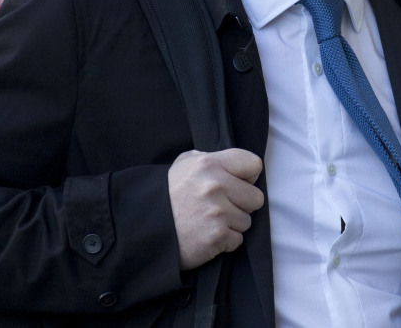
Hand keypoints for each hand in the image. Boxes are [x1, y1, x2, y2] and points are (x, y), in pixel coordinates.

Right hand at [168, 149, 263, 270]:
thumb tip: (232, 163)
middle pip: (256, 197)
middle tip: (221, 207)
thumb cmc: (168, 196)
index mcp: (208, 164)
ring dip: (232, 224)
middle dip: (242, 204)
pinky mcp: (216, 236)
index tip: (237, 184)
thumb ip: (208, 159)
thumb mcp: (183, 165)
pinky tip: (207, 235)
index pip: (253, 164)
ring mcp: (217, 212)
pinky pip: (237, 240)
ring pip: (247, 221)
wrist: (144, 229)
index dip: (248, 177)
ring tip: (209, 222)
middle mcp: (215, 185)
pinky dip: (224, 241)